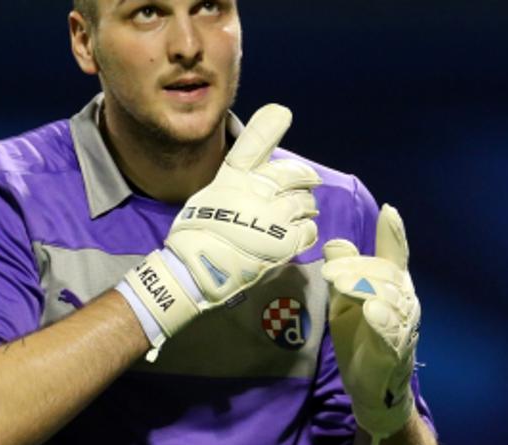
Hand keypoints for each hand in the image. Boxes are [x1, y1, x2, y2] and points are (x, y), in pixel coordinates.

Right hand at [121, 104, 320, 347]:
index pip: (254, 143)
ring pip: (306, 203)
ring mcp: (274, 216)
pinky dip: (305, 231)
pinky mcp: (285, 241)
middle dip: (302, 181)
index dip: (270, 124)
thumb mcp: (212, 192)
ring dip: (303, 209)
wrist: (198, 268)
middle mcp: (257, 191)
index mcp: (235, 176)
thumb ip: (237, 178)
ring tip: (290, 217)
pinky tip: (293, 235)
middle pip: (296, 175)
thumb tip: (258, 171)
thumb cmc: (200, 231)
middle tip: (301, 189)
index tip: (282, 113)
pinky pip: (310, 229)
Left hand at [322, 204, 420, 444]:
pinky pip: (392, 332)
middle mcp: (404, 302)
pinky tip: (372, 311)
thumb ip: (345, 273)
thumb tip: (335, 243)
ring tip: (342, 284)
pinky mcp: (395, 351)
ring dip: (365, 287)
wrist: (370, 387)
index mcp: (393, 287)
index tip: (390, 212)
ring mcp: (403, 327)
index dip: (394, 235)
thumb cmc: (360, 340)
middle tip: (331, 273)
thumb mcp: (345, 302)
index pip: (396, 256)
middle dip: (358, 268)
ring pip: (390, 298)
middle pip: (385, 275)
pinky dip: (383, 319)